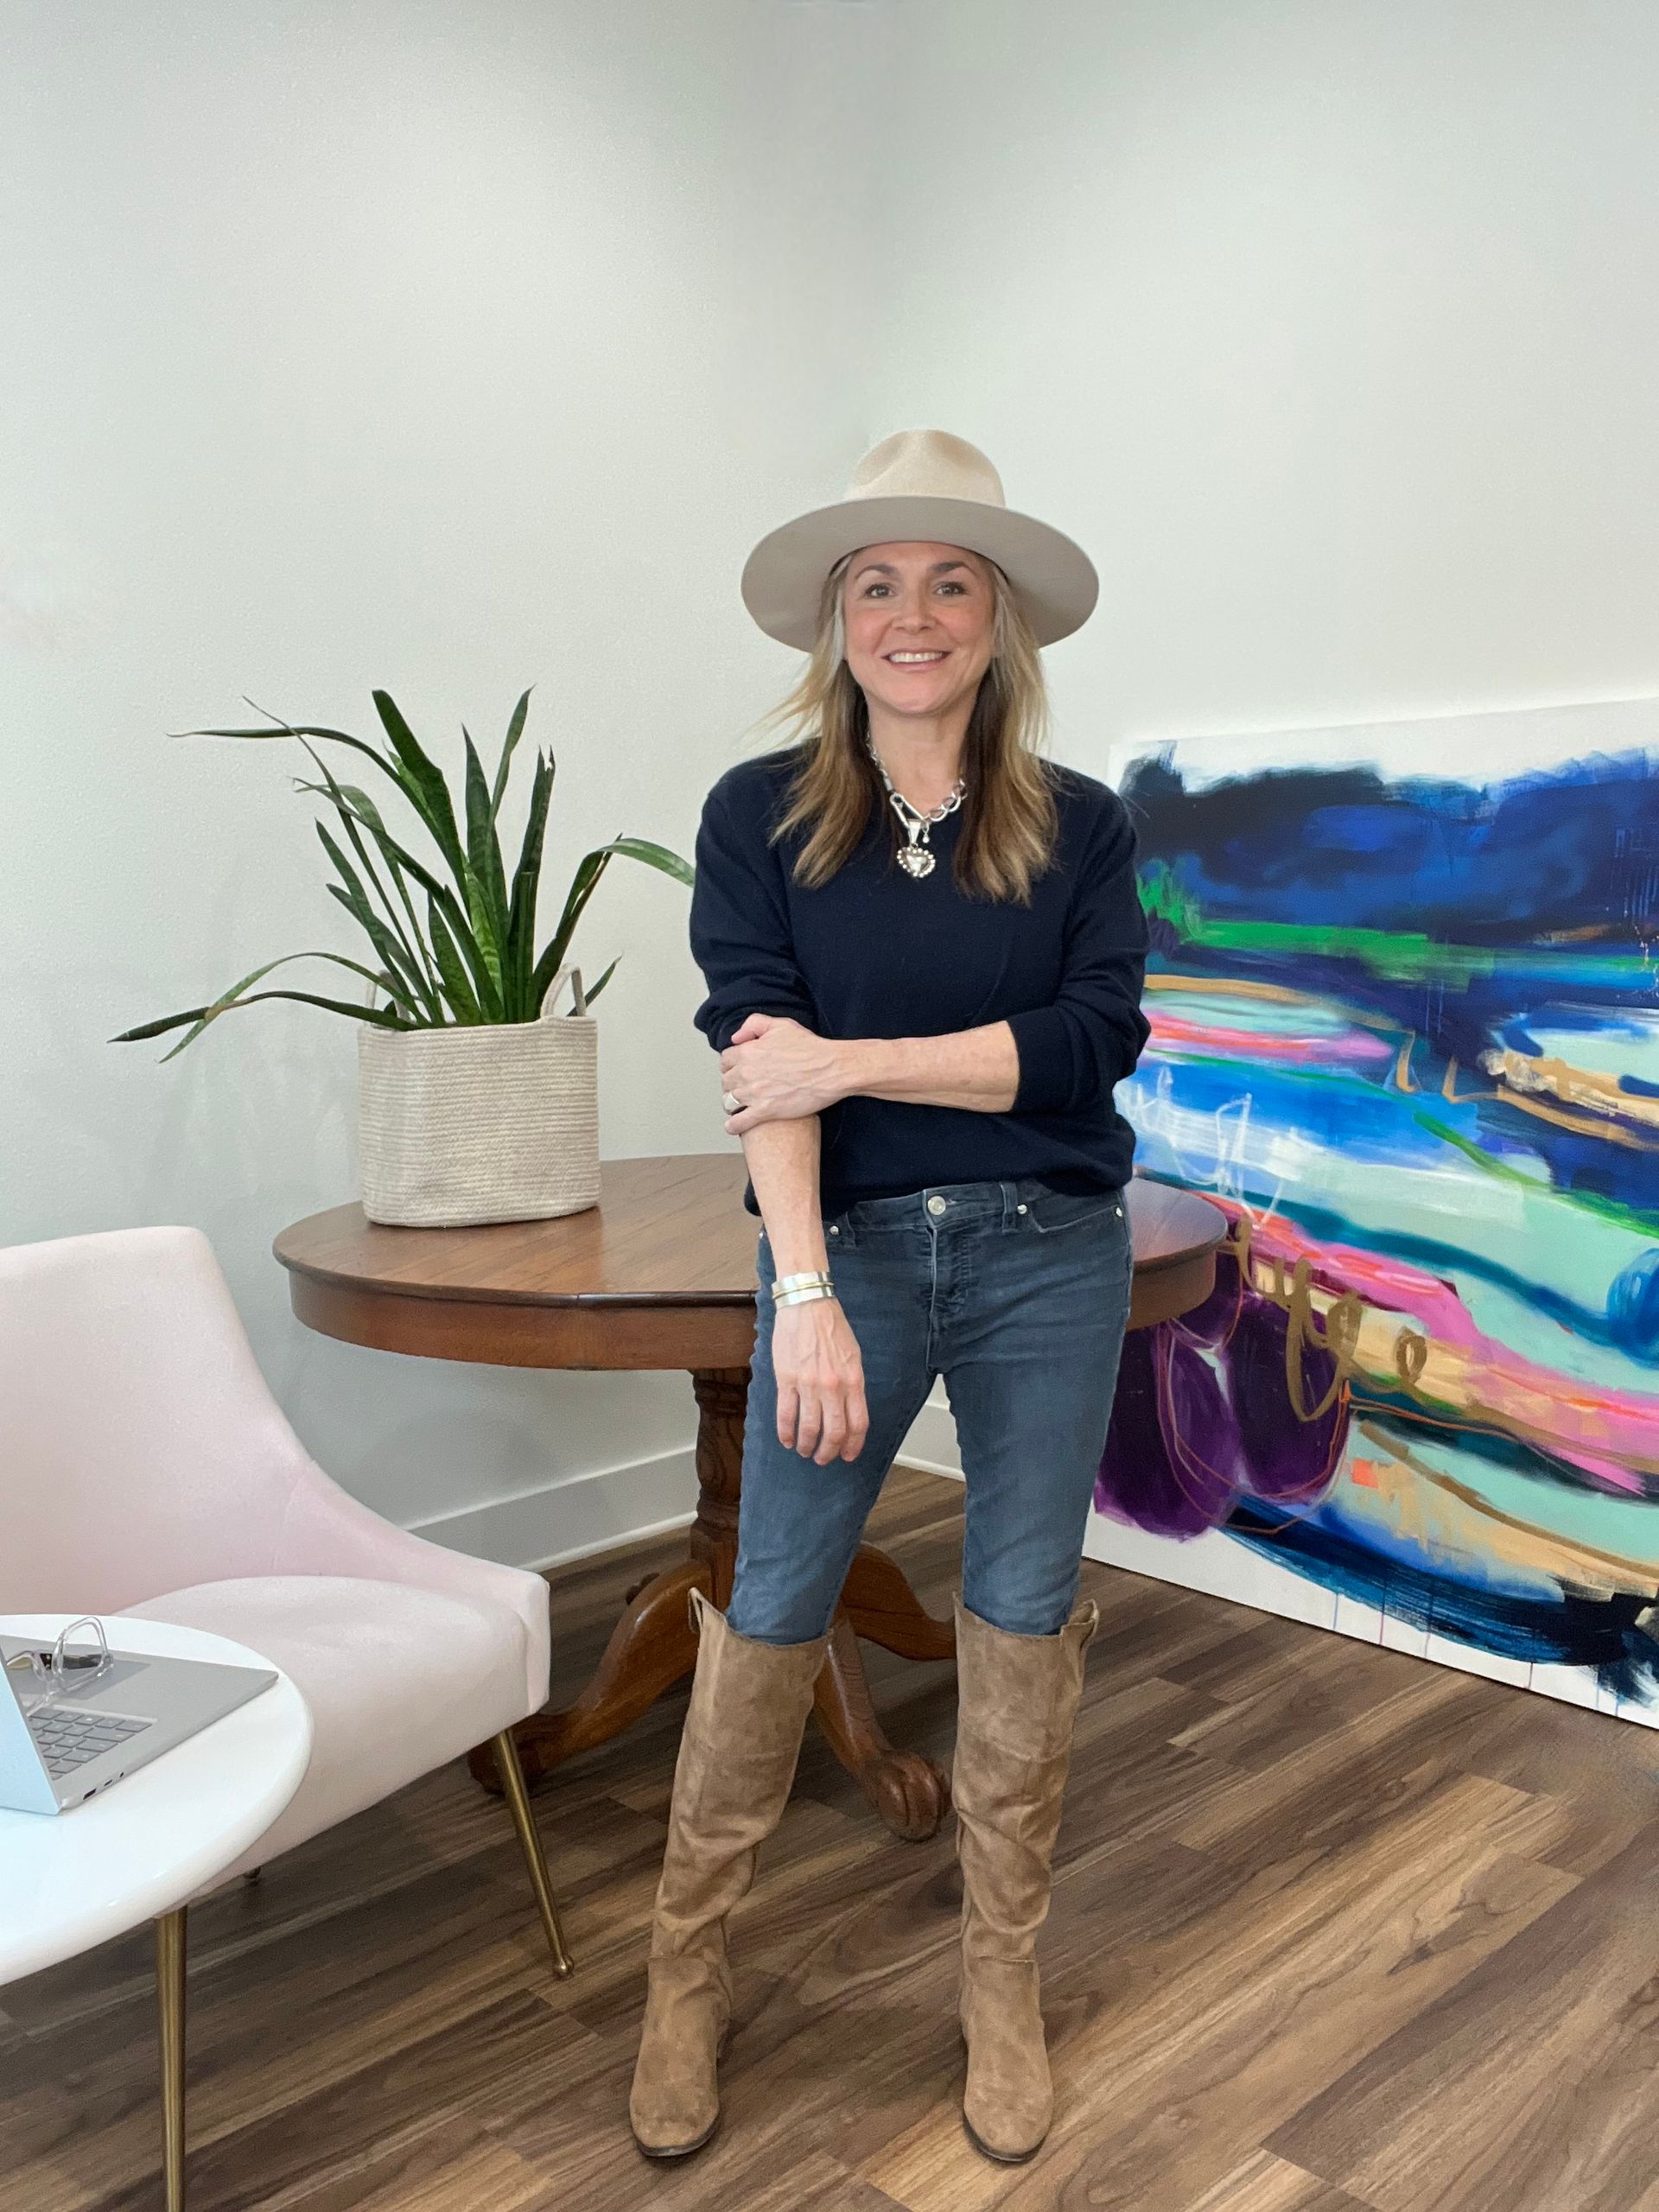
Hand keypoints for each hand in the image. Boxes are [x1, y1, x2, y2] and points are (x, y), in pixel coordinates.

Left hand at [720, 1014, 849, 1131]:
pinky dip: (733, 1126)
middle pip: (725, 1081)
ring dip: (731, 1104)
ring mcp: (754, 1094)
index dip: (731, 1065)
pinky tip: (735, 1126)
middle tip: (741, 1087)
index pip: (725, 1060)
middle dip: (731, 1084)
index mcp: (748, 1052)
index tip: (737, 1069)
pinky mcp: (765, 1112)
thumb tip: (737, 1037)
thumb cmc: (810, 1048)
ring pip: (728, 1102)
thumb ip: (754, 1024)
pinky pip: (738, 1123)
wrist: (831, 1069)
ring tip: (739, 1105)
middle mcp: (746, 1073)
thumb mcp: (781, 1025)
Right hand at [771, 1297, 868, 1462]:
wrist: (807, 1305)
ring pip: (809, 1428)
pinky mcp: (787, 1380)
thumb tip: (849, 1411)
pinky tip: (787, 1440)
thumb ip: (853, 1384)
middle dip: (829, 1452)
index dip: (853, 1445)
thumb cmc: (832, 1327)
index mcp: (853, 1380)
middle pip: (834, 1432)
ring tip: (805, 1451)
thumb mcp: (853, 1356)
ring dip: (807, 1446)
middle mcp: (833, 1387)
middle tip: (824, 1458)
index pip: (858, 1424)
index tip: (848, 1455)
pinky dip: (786, 1433)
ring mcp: (809, 1385)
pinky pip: (786, 1415)